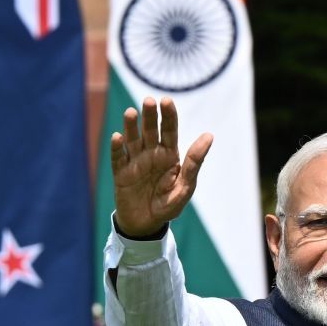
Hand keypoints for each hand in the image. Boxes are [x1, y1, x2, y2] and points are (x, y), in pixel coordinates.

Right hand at [109, 97, 211, 239]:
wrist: (146, 224)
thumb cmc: (169, 205)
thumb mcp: (185, 186)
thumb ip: (194, 162)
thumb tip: (209, 135)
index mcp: (169, 155)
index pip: (169, 130)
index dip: (168, 115)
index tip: (166, 100)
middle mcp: (151, 154)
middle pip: (149, 131)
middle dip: (149, 116)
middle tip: (149, 101)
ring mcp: (134, 162)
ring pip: (132, 140)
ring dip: (131, 126)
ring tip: (131, 113)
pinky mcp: (120, 173)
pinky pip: (118, 158)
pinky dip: (117, 148)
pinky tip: (118, 137)